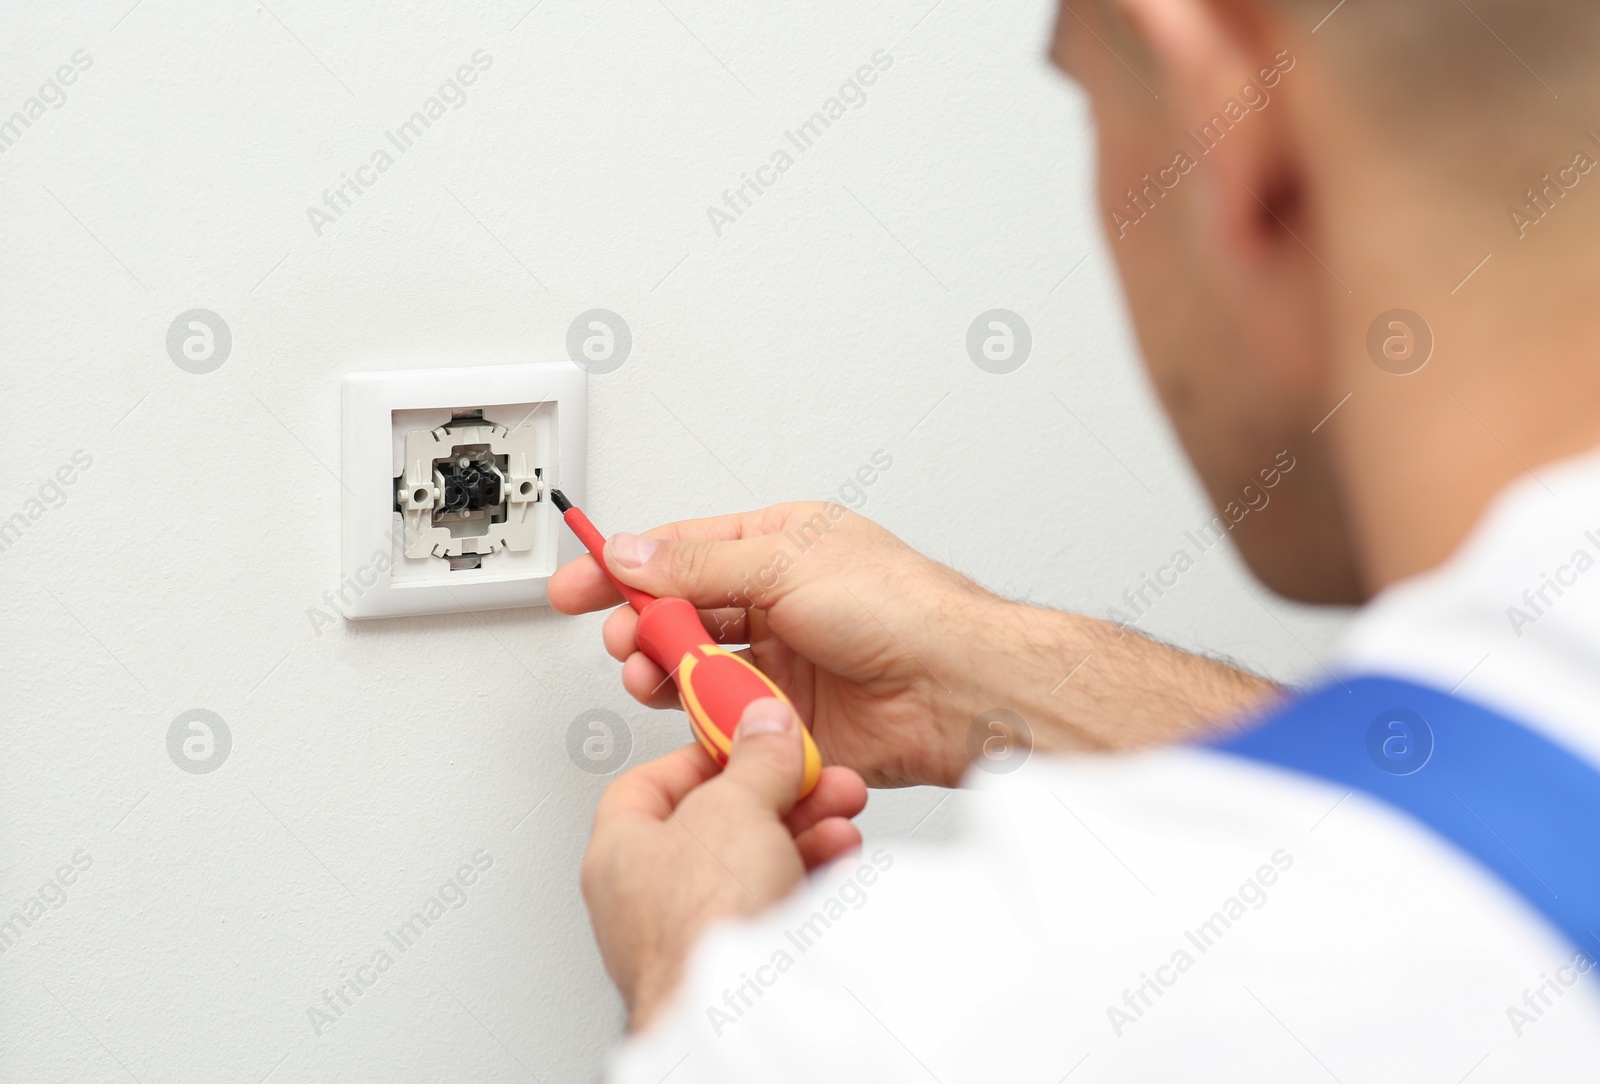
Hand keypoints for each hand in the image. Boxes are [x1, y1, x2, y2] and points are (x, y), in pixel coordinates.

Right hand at [550, 502, 1008, 787]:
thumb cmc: (902, 610)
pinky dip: (702, 717)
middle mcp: (777, 603)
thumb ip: (698, 568)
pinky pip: (724, 719)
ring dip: (665, 672)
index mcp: (778, 548)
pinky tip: (699, 712)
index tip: (575, 583)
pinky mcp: (784, 718)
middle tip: (623, 639)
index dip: (623, 566)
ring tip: (654, 676)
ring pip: (695, 669)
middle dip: (640, 626)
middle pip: (680, 613)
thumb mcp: (785, 563)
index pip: (681, 552)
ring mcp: (780, 662)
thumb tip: (633, 555)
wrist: (953, 690)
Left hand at [582, 698, 867, 1029]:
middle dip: (778, 793)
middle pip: (717, 823)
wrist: (736, 1016)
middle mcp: (648, 898)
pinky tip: (840, 859)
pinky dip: (811, 876)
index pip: (650, 784)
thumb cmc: (702, 926)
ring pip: (754, 864)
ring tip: (841, 813)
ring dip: (805, 830)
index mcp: (619, 853)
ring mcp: (694, 934)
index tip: (747, 740)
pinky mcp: (740, 964)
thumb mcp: (733, 807)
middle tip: (815, 776)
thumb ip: (755, 759)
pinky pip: (777, 905)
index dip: (703, 755)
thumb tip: (764, 726)